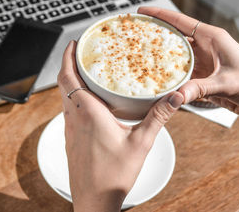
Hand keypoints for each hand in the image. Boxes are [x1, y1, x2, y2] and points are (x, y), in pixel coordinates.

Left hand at [57, 41, 183, 211]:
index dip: (67, 57)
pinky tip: (92, 102)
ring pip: (65, 97)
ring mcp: (70, 130)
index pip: (68, 77)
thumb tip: (174, 97)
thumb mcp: (141, 143)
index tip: (74, 43)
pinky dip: (75, 97)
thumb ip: (158, 117)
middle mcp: (74, 119)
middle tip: (82, 52)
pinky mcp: (71, 139)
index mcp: (88, 113)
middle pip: (64, 83)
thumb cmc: (113, 176)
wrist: (94, 202)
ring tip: (87, 72)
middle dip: (69, 64)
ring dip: (71, 81)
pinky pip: (69, 110)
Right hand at [138, 7, 238, 133]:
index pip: (181, 22)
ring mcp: (206, 64)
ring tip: (141, 62)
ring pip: (178, 59)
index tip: (142, 12)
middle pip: (176, 39)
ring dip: (163, 62)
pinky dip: (172, 80)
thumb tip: (175, 96)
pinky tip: (160, 83)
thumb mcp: (227, 84)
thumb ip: (200, 89)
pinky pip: (184, 76)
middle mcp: (208, 48)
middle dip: (156, 38)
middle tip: (135, 38)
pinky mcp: (206, 79)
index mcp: (213, 38)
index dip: (160, 16)